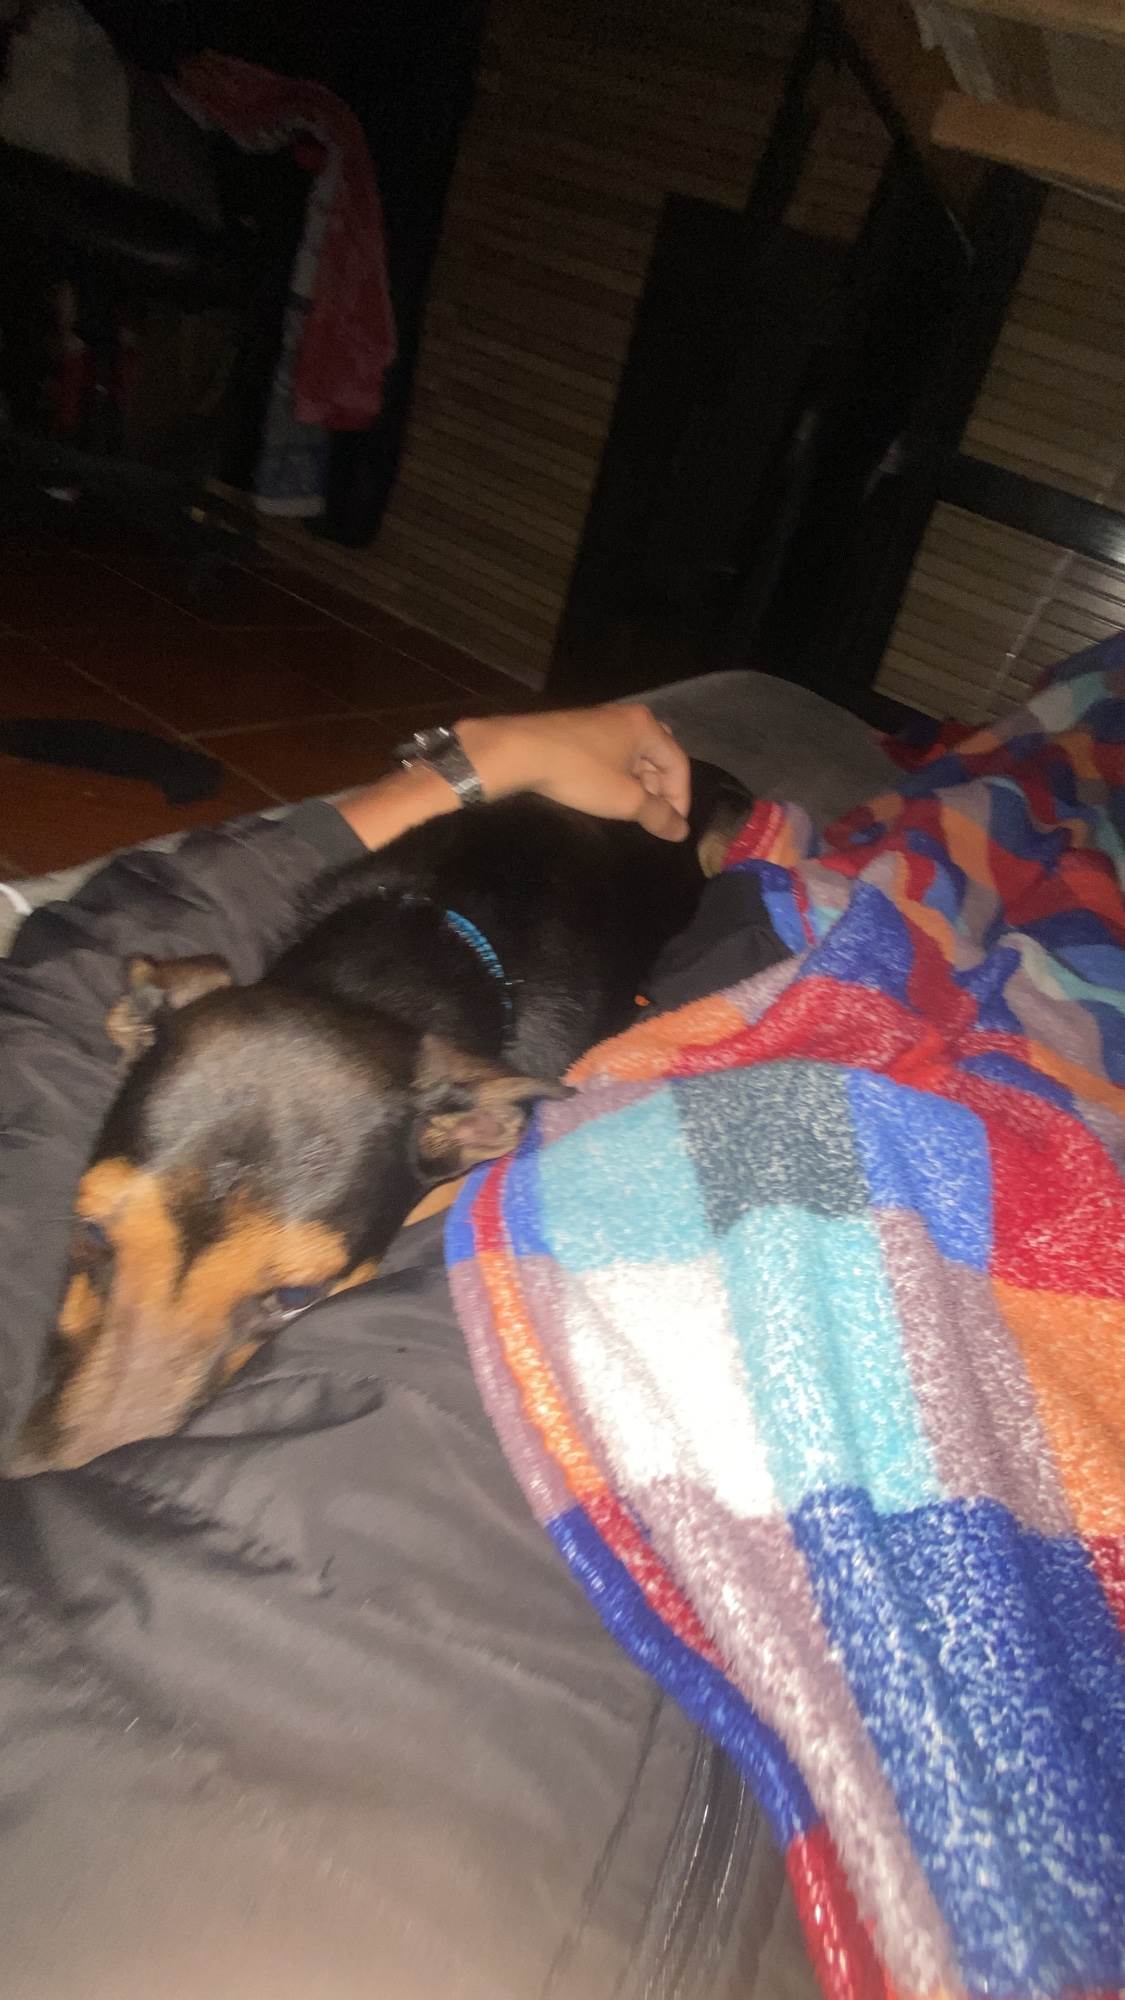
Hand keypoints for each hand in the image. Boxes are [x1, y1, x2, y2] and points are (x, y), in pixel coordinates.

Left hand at [461, 705, 690, 839]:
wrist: (520, 751)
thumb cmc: (580, 773)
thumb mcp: (625, 800)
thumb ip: (658, 815)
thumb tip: (682, 831)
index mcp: (645, 726)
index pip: (678, 763)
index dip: (681, 797)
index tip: (674, 825)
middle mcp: (627, 716)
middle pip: (657, 755)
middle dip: (660, 788)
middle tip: (653, 816)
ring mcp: (600, 720)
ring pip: (632, 754)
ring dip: (637, 783)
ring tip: (629, 809)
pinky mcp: (577, 729)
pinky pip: (610, 752)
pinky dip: (616, 774)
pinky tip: (604, 793)